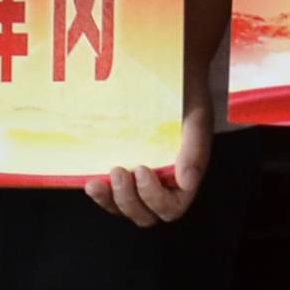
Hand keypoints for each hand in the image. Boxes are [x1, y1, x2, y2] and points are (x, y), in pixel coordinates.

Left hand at [90, 101, 215, 227]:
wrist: (171, 74)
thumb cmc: (186, 95)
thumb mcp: (197, 117)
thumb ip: (195, 149)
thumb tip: (186, 181)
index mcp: (186, 177)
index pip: (172, 207)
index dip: (154, 198)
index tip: (141, 169)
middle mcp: (164, 185)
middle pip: (146, 215)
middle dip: (128, 200)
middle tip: (118, 171)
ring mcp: (141, 181)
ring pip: (126, 210)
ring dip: (111, 201)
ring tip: (99, 181)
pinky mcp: (124, 173)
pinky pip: (111, 197)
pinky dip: (101, 194)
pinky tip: (92, 181)